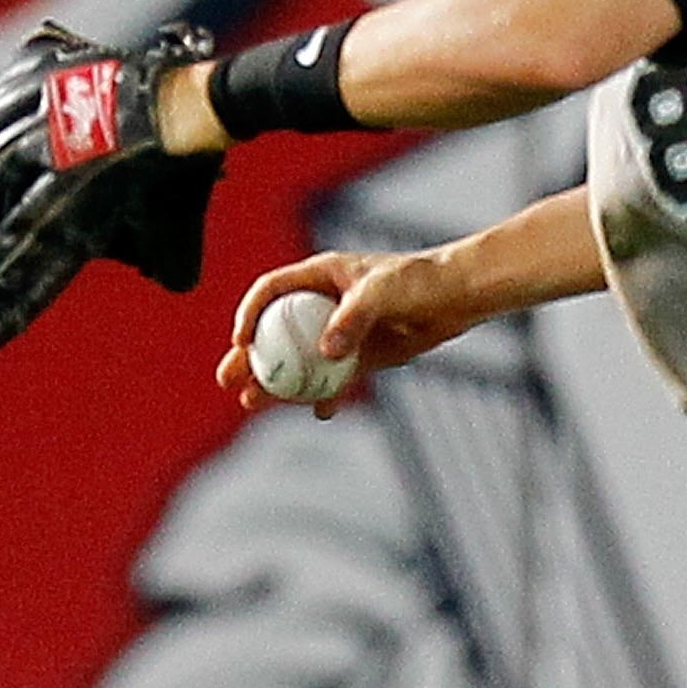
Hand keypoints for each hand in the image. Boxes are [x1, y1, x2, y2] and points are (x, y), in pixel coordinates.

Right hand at [218, 246, 475, 415]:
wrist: (457, 297)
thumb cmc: (419, 281)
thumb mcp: (383, 292)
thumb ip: (352, 318)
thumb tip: (325, 351)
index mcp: (320, 275)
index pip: (271, 292)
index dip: (250, 314)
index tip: (241, 342)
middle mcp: (324, 303)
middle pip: (275, 332)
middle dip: (249, 358)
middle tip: (229, 380)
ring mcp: (341, 331)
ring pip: (300, 361)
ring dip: (277, 383)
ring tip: (252, 403)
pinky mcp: (363, 355)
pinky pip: (335, 379)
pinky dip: (326, 395)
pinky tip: (321, 411)